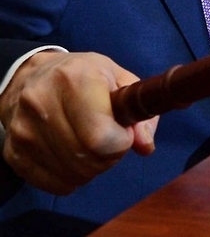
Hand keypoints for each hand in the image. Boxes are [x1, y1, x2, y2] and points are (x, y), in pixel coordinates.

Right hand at [0, 51, 157, 193]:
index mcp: (74, 78)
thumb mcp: (117, 77)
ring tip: (91, 143)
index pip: (100, 136)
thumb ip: (138, 108)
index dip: (120, 141)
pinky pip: (55, 184)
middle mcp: (42, 102)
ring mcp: (24, 130)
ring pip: (73, 175)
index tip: (123, 131)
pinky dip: (72, 176)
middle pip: (88, 159)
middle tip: (109, 138)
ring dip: (92, 167)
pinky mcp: (14, 153)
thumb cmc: (82, 75)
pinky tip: (72, 153)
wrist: (31, 77)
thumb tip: (144, 144)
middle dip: (109, 156)